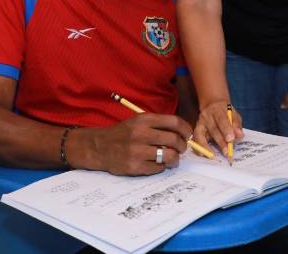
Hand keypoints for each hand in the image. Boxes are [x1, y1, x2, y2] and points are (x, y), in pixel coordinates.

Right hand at [72, 114, 192, 175]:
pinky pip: (158, 168)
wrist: (99, 147)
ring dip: (175, 159)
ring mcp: (138, 151)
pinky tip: (156, 164)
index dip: (186, 129)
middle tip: (181, 149)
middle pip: (174, 140)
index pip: (174, 122)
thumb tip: (183, 134)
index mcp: (144, 120)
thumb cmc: (123, 134)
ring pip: (170, 156)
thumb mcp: (138, 122)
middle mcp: (141, 134)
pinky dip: (161, 167)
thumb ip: (158, 125)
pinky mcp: (135, 166)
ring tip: (172, 159)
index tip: (188, 135)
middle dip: (183, 146)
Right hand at [194, 100, 243, 155]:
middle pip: (213, 129)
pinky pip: (195, 139)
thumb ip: (237, 125)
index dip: (226, 129)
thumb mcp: (233, 115)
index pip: (222, 119)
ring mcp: (200, 122)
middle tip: (226, 152)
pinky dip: (198, 147)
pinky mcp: (196, 129)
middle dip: (220, 142)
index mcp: (218, 110)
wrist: (212, 105)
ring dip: (207, 146)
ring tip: (213, 156)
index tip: (231, 139)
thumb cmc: (226, 112)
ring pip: (200, 134)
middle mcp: (207, 116)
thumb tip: (239, 135)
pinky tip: (204, 154)